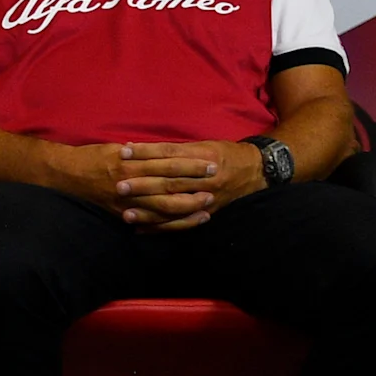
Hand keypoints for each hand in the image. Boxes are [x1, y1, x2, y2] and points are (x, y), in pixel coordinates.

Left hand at [92, 140, 262, 229]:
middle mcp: (205, 178)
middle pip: (170, 181)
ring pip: (175, 205)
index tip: (123, 152)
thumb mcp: (203, 144)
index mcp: (203, 156)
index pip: (169, 154)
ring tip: (125, 214)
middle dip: (143, 185)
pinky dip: (162, 227)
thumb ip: (176, 149)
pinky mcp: (207, 212)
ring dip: (149, 211)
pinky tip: (142, 230)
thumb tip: (142, 149)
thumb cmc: (225, 153)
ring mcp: (207, 197)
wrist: (257, 170)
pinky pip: (183, 223)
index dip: (146, 152)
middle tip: (119, 186)